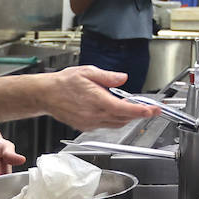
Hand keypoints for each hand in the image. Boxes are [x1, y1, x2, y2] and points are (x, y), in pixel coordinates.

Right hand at [43, 66, 160, 130]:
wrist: (45, 94)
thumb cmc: (64, 83)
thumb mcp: (87, 72)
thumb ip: (108, 77)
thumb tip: (122, 78)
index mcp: (97, 100)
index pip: (124, 109)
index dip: (140, 111)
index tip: (152, 110)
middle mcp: (94, 115)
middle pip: (123, 118)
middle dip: (138, 114)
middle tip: (150, 109)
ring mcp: (89, 123)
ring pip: (116, 124)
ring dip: (127, 118)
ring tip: (134, 109)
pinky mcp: (85, 127)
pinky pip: (105, 126)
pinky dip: (114, 120)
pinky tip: (113, 111)